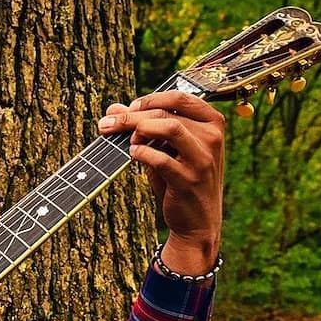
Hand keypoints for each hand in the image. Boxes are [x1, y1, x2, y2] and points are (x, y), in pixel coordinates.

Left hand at [99, 91, 224, 274]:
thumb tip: (112, 110)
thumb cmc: (180, 180)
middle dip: (132, 116)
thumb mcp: (166, 150)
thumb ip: (143, 127)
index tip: (129, 109)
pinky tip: (133, 155)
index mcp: (212, 123)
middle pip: (167, 113)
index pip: (179, 97)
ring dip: (140, 130)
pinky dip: (142, 154)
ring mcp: (203, 159)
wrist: (197, 223)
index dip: (150, 99)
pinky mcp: (189, 180)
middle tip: (108, 125)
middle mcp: (213, 137)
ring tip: (128, 142)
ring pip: (169, 128)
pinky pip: (161, 158)